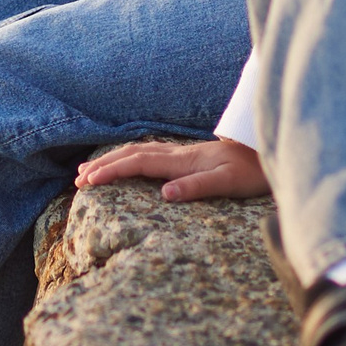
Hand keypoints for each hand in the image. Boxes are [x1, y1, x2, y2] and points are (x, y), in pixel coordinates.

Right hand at [77, 138, 268, 202]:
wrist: (268, 152)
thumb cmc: (251, 172)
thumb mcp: (227, 183)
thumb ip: (196, 187)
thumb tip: (165, 194)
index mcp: (182, 162)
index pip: (137, 163)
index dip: (110, 171)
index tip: (87, 182)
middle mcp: (177, 154)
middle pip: (131, 154)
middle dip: (103, 165)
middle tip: (78, 179)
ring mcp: (182, 153)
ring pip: (138, 151)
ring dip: (113, 159)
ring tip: (92, 170)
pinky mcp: (188, 157)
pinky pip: (148, 153)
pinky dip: (129, 157)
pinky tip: (127, 163)